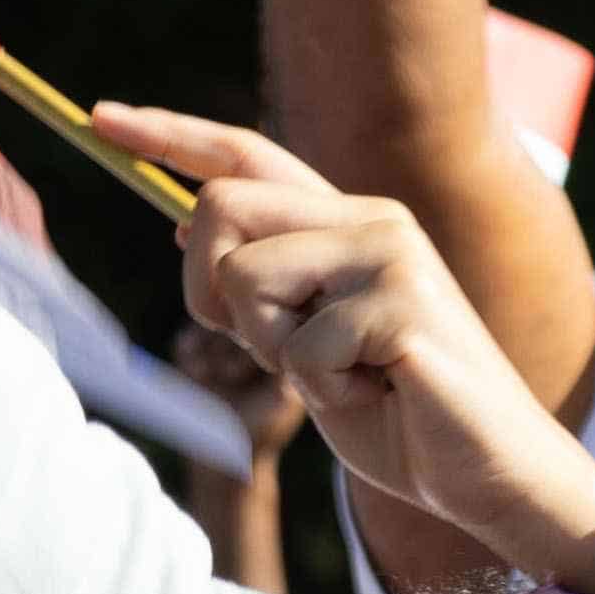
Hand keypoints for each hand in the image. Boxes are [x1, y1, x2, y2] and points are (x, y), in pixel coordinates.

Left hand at [125, 104, 594, 579]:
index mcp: (349, 222)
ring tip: (345, 378)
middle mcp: (372, 219)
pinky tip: (379, 396)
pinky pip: (298, 346)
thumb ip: (266, 288)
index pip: (246, 155)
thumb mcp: (310, 345)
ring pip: (246, 279)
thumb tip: (188, 228)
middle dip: (209, 291)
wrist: (495, 474)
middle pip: (221, 207)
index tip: (99, 119)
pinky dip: (323, 393)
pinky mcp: (404, 302)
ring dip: (274, 352)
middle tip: (270, 350)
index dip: (168, 136)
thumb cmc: (402, 417)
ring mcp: (392, 255)